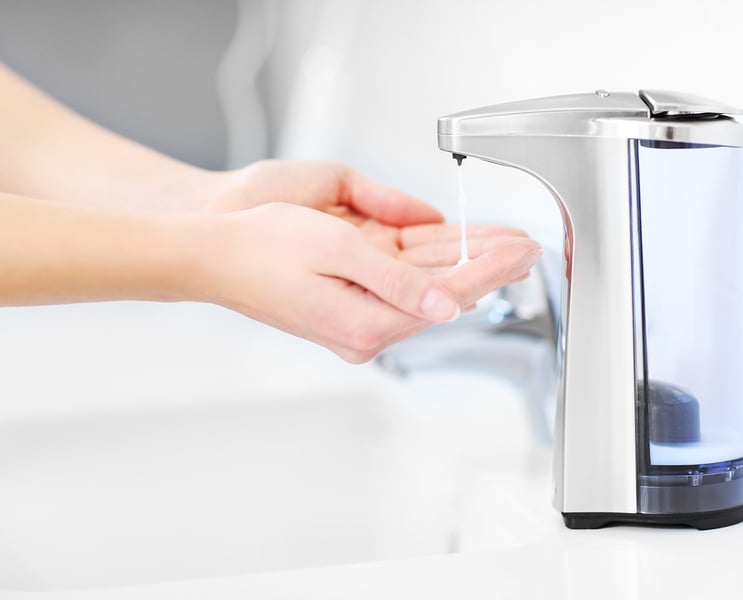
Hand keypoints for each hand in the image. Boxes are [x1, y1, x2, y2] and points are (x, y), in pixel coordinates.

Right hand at [181, 203, 541, 362]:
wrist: (214, 258)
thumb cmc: (261, 250)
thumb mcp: (335, 252)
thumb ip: (398, 281)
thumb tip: (449, 304)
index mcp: (367, 321)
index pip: (447, 293)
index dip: (490, 268)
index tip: (522, 251)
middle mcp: (367, 329)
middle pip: (444, 295)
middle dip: (488, 267)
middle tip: (528, 248)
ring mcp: (359, 321)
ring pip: (428, 289)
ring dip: (466, 266)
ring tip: (504, 248)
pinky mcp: (351, 309)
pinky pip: (405, 287)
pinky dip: (435, 269)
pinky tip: (456, 256)